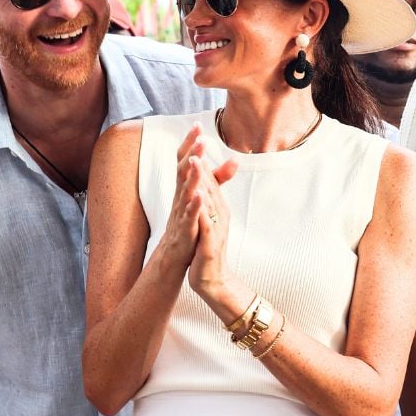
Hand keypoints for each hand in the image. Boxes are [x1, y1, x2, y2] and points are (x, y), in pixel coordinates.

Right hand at [159, 123, 209, 269]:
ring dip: (192, 175)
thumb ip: (218, 178)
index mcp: (184, 186)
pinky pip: (188, 215)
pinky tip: (200, 196)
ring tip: (198, 160)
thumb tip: (235, 159)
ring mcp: (181, 211)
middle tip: (200, 137)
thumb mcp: (204, 195)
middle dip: (191, 153)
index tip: (197, 125)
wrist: (177, 251)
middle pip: (183, 169)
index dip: (190, 143)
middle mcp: (179, 195)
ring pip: (184, 190)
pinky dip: (194, 205)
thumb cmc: (190, 220)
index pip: (185, 160)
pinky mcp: (185, 228)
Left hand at [185, 144, 238, 300]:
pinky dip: (201, 211)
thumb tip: (204, 181)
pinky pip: (206, 225)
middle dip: (203, 163)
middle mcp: (219, 215)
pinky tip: (197, 198)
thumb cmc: (207, 248)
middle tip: (198, 139)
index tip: (197, 136)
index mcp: (217, 209)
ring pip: (209, 202)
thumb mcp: (208, 221)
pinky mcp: (210, 244)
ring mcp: (215, 229)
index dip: (203, 158)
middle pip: (210, 185)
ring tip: (196, 161)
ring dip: (203, 181)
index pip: (209, 179)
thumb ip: (209, 202)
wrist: (212, 279)